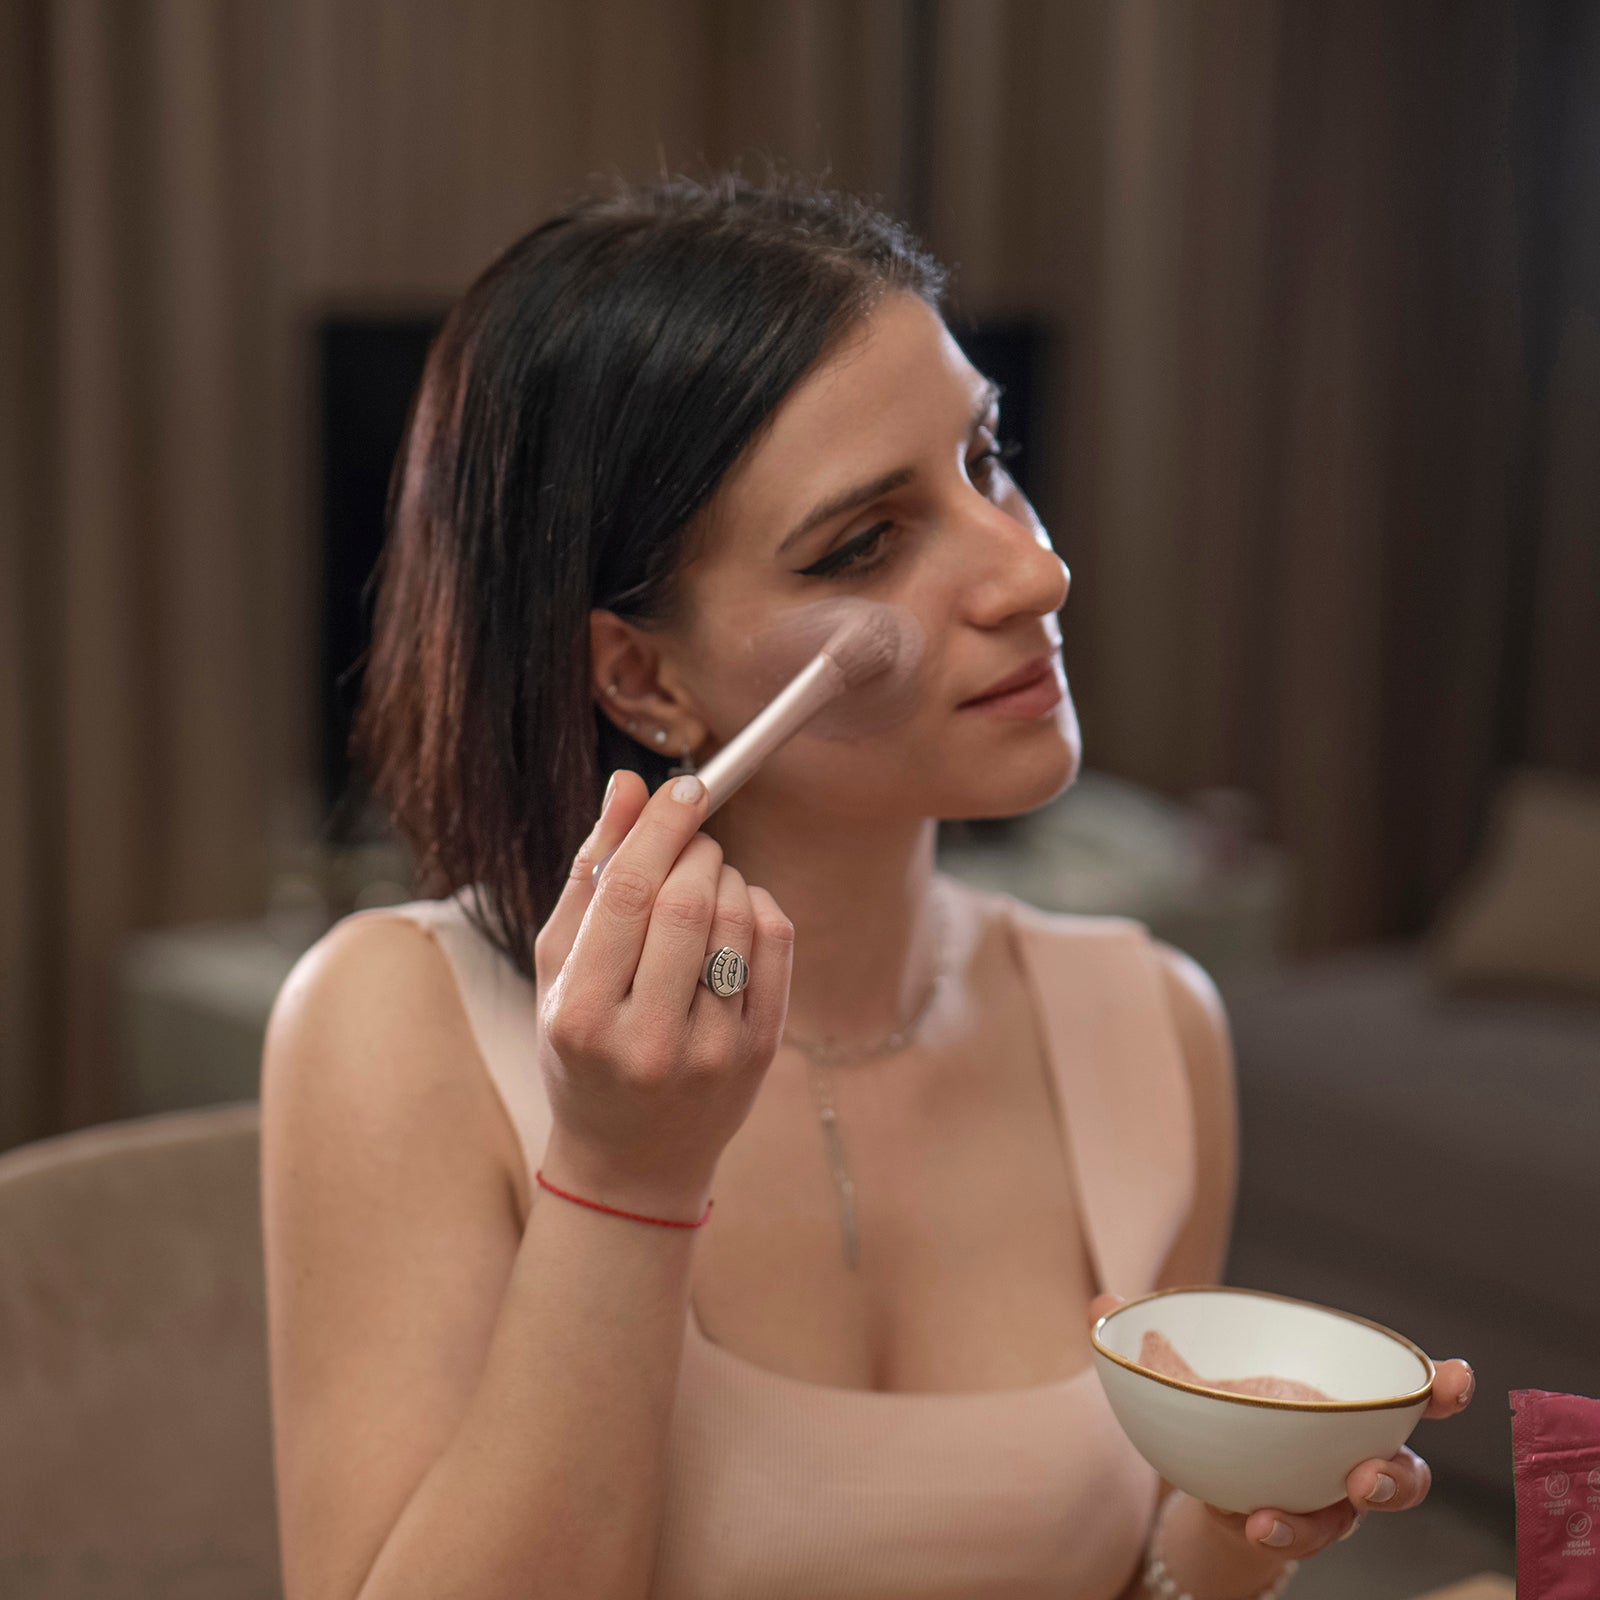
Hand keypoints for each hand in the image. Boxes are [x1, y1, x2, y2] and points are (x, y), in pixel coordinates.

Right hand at [533, 769, 794, 1215]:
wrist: (632, 1158)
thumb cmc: (584, 1048)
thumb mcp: (561, 968)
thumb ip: (589, 874)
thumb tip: (627, 785)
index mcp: (581, 1016)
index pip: (628, 893)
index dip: (661, 825)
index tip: (683, 784)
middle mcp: (648, 1041)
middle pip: (689, 901)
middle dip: (696, 847)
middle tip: (689, 839)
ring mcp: (712, 1053)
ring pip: (738, 916)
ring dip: (725, 874)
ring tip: (703, 885)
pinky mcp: (760, 1053)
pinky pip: (776, 943)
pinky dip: (757, 905)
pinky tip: (733, 917)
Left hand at [1086, 1292, 1474, 1556]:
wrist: (1202, 1481)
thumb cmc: (1221, 1410)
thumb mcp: (1188, 1371)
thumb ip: (1148, 1336)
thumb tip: (1099, 1298)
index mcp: (1341, 1400)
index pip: (1408, 1395)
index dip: (1441, 1388)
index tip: (1458, 1376)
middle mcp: (1348, 1454)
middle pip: (1400, 1472)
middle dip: (1394, 1477)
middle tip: (1365, 1474)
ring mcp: (1324, 1499)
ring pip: (1347, 1520)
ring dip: (1321, 1521)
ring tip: (1274, 1522)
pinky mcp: (1292, 1530)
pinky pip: (1297, 1539)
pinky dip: (1275, 1533)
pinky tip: (1247, 1523)